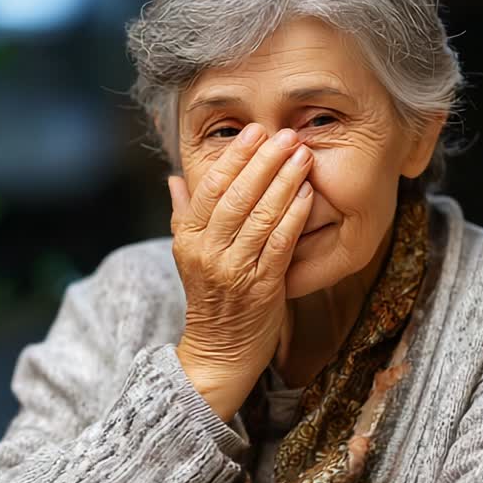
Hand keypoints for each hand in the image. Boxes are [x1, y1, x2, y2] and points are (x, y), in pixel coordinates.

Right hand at [169, 124, 313, 421]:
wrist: (220, 351)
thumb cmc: (211, 297)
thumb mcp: (188, 254)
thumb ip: (184, 215)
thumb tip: (174, 178)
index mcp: (188, 239)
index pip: (209, 187)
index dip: (233, 157)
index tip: (254, 131)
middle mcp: (208, 252)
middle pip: (236, 196)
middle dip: (264, 161)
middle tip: (287, 134)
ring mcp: (234, 271)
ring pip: (259, 217)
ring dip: (284, 182)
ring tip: (303, 155)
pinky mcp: (262, 288)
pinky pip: (279, 244)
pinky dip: (294, 216)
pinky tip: (308, 194)